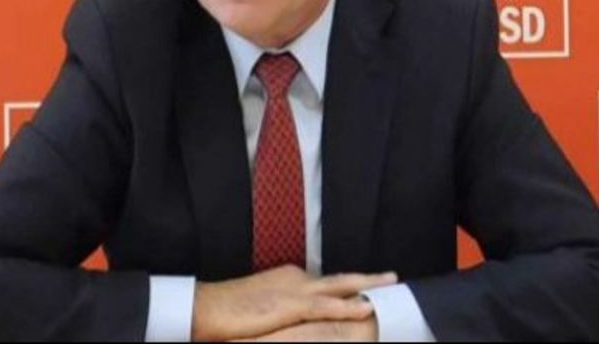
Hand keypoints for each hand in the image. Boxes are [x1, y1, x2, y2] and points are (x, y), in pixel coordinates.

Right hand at [191, 264, 394, 340]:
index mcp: (288, 279)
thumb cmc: (228, 311)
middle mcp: (295, 278)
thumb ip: (283, 312)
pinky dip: (348, 306)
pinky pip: (327, 305)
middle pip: (339, 279)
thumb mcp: (262, 310)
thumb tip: (293, 321)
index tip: (367, 288)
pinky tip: (366, 307)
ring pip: (340, 286)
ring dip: (367, 286)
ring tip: (389, 286)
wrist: (207, 307)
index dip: (348, 286)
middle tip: (391, 277)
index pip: (326, 283)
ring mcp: (295, 289)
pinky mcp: (291, 303)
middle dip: (366, 278)